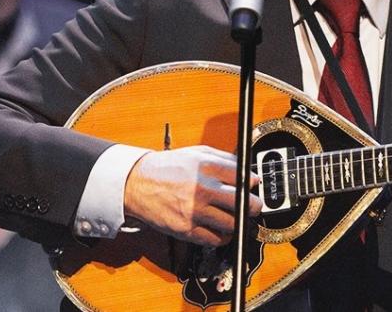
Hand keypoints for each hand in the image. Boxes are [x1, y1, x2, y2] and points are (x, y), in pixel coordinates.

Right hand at [122, 145, 260, 246]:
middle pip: (245, 203)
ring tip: (236, 217)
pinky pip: (216, 239)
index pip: (245, 178)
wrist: (137, 183)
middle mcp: (202, 188)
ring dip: (239, 222)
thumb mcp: (197, 153)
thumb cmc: (169, 167)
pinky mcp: (186, 229)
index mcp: (207, 166)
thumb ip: (225, 160)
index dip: (253, 184)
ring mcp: (194, 211)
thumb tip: (250, 174)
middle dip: (254, 205)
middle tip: (254, 206)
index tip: (253, 187)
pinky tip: (221, 228)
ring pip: (233, 223)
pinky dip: (224, 236)